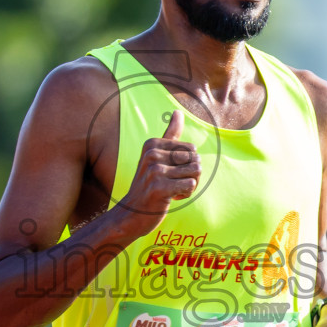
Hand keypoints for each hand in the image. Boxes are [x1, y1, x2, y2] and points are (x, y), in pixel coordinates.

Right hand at [117, 110, 200, 238]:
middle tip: (173, 184)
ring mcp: (155, 171)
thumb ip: (169, 134)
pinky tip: (171, 198)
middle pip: (195, 160)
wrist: (130, 214)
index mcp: (152, 144)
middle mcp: (152, 154)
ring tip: (172, 191)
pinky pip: (191, 186)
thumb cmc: (147, 185)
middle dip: (190, 175)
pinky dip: (186, 194)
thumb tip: (177, 112)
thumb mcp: (155, 156)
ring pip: (195, 173)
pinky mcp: (159, 187)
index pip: (191, 149)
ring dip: (189, 186)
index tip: (170, 173)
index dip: (186, 164)